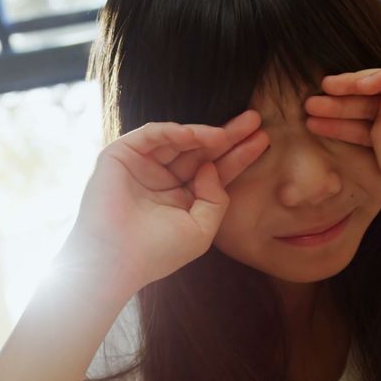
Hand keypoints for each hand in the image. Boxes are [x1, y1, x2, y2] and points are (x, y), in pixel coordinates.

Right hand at [64, 109, 269, 289]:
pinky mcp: (120, 156)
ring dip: (204, 133)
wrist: (117, 260)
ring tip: (227, 133)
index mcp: (179, 198)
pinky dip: (173, 132)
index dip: (238, 156)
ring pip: (177, 140)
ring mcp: (141, 166)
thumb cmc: (158, 252)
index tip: (262, 140)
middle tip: (254, 120)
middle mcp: (161, 179)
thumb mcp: (202, 229)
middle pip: (200, 151)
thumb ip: (217, 198)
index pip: (213, 170)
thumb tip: (211, 167)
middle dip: (227, 136)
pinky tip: (195, 135)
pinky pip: (150, 135)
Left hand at [303, 60, 380, 219]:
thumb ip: (377, 137)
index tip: (309, 121)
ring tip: (330, 88)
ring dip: (357, 84)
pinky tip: (363, 84)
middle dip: (340, 100)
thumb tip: (376, 106)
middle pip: (369, 100)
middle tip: (311, 101)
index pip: (361, 122)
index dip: (336, 121)